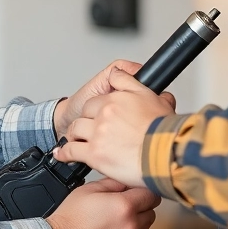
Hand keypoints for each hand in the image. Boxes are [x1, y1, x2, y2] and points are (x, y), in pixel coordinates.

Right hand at [46, 178, 158, 228]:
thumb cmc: (70, 221)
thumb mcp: (88, 190)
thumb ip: (113, 182)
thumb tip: (127, 179)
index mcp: (124, 207)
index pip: (151, 194)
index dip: (143, 190)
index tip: (135, 191)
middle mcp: (131, 228)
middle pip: (150, 212)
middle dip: (139, 208)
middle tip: (120, 208)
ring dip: (134, 225)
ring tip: (112, 224)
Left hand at [53, 69, 174, 188]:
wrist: (164, 156)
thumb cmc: (163, 132)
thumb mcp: (154, 98)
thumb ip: (140, 86)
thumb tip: (137, 71)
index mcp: (117, 99)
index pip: (100, 99)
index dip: (102, 106)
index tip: (101, 112)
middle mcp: (105, 113)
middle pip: (86, 113)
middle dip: (88, 120)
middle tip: (93, 129)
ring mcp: (97, 133)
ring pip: (76, 130)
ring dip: (75, 135)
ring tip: (77, 140)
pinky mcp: (94, 154)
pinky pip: (72, 151)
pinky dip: (65, 153)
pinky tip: (63, 153)